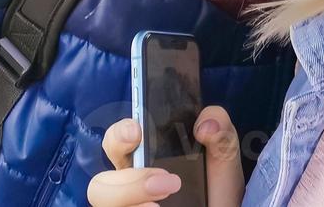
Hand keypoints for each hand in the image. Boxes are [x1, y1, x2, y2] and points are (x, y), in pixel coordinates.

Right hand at [88, 107, 243, 206]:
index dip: (118, 133)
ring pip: (105, 204)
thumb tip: (204, 125)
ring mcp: (130, 205)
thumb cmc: (217, 185)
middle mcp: (129, 185)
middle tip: (167, 183)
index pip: (116, 140)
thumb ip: (219, 127)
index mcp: (144, 158)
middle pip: (100, 184)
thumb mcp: (224, 154)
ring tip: (161, 206)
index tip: (136, 132)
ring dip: (131, 198)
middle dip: (128, 183)